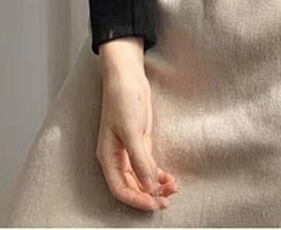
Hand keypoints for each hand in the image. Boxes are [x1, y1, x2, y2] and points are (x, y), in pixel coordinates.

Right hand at [96, 58, 179, 210]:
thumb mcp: (132, 132)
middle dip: (149, 195)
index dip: (137, 200)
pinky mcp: (139, 142)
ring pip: (141, 177)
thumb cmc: (122, 99)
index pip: (120, 188)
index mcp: (108, 156)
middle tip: (167, 201)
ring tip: (173, 188)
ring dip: (156, 185)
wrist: (127, 75)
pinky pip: (148, 165)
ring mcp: (128, 149)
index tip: (155, 204)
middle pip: (131, 186)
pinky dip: (158, 173)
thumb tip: (150, 188)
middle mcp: (117, 156)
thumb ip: (140, 161)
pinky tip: (169, 177)